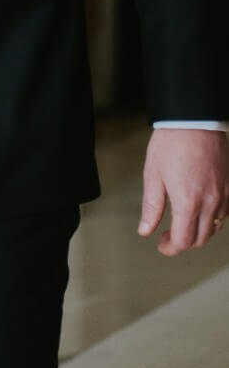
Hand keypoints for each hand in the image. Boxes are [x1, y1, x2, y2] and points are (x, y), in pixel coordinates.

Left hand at [138, 127, 228, 254]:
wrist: (193, 118)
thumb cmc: (171, 141)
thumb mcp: (153, 173)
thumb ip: (151, 206)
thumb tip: (146, 230)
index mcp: (187, 201)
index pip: (183, 241)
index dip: (170, 248)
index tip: (161, 246)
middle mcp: (210, 201)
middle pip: (201, 239)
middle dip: (184, 243)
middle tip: (168, 236)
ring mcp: (223, 194)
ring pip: (215, 228)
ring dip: (199, 233)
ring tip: (183, 224)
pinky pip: (224, 214)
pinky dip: (212, 220)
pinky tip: (200, 211)